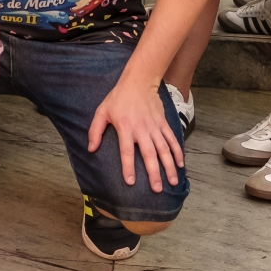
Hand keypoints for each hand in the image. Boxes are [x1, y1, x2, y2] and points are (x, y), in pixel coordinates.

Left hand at [88, 76, 182, 191]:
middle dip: (154, 173)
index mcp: (125, 128)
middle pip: (149, 154)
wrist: (139, 81)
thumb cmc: (118, 98)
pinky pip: (171, 139)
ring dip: (168, 166)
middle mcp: (142, 129)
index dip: (128, 167)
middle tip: (157, 189)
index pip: (127, 151)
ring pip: (164, 149)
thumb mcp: (102, 111)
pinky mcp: (163, 123)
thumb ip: (95, 131)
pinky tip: (180, 164)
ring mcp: (154, 127)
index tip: (130, 182)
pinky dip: (177, 152)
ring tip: (172, 182)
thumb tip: (91, 149)